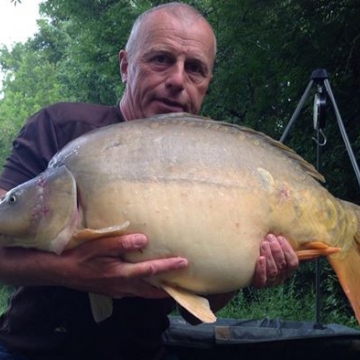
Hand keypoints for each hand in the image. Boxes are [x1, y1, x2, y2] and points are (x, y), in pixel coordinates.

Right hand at [0, 234, 187, 298]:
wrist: (60, 271)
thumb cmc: (79, 256)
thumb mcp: (98, 245)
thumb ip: (121, 243)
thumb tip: (143, 240)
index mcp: (119, 273)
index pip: (149, 271)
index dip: (168, 267)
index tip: (184, 262)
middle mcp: (121, 286)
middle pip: (151, 290)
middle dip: (169, 288)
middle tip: (185, 285)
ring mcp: (117, 291)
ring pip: (143, 294)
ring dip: (158, 291)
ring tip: (172, 285)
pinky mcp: (113, 291)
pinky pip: (134, 292)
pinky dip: (146, 290)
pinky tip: (149, 283)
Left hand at [251, 234, 298, 287]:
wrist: (245, 266)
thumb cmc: (261, 252)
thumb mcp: (271, 247)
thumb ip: (276, 242)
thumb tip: (280, 229)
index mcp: (287, 269)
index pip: (293, 263)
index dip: (288, 250)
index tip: (280, 237)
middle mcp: (280, 277)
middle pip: (282, 265)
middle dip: (276, 249)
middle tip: (269, 238)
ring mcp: (270, 282)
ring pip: (274, 270)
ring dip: (269, 255)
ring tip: (263, 244)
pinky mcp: (260, 284)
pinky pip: (263, 278)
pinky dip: (262, 268)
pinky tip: (260, 258)